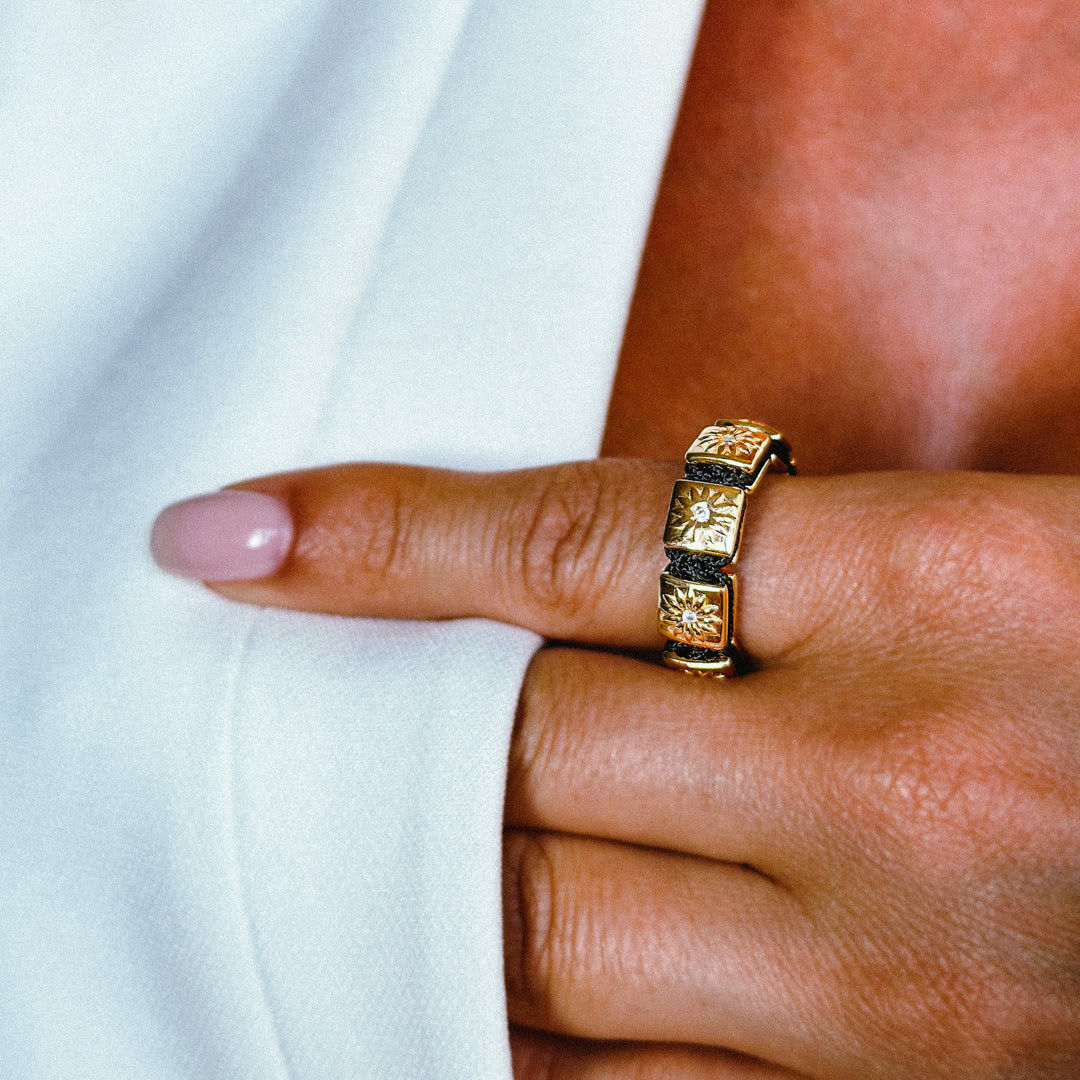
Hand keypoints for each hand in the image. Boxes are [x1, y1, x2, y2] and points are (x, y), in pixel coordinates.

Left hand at [165, 459, 1079, 1077]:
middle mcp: (902, 792)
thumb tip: (556, 581)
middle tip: (279, 702)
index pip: (570, 543)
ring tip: (335, 836)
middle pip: (521, 750)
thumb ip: (774, 563)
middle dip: (377, 728)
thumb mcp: (976, 553)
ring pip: (537, 934)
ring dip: (413, 879)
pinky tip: (459, 983)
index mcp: (939, 586)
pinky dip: (511, 1030)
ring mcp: (890, 990)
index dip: (380, 536)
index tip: (236, 535)